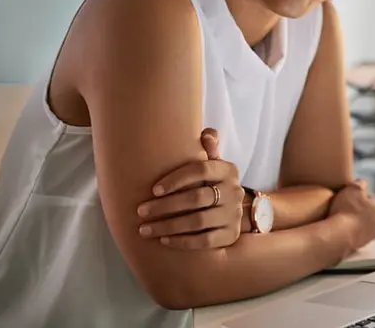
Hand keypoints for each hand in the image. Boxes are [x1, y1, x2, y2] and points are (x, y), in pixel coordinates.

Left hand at [137, 128, 245, 249]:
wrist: (233, 212)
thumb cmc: (212, 184)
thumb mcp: (213, 165)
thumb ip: (208, 149)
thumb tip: (207, 134)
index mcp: (228, 170)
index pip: (201, 169)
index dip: (176, 179)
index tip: (153, 189)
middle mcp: (234, 192)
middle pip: (197, 198)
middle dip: (165, 206)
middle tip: (141, 211)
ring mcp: (233, 215)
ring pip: (198, 222)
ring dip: (168, 226)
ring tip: (145, 229)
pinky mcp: (230, 235)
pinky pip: (204, 241)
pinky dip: (182, 242)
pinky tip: (163, 241)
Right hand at [328, 180, 374, 250]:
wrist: (339, 235)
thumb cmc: (348, 209)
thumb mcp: (353, 189)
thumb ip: (360, 184)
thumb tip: (363, 183)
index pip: (372, 202)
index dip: (361, 199)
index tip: (351, 199)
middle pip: (369, 216)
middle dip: (360, 213)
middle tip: (346, 209)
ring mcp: (369, 240)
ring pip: (362, 228)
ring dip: (354, 225)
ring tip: (341, 220)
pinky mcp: (358, 249)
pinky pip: (353, 238)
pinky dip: (348, 234)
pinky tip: (339, 230)